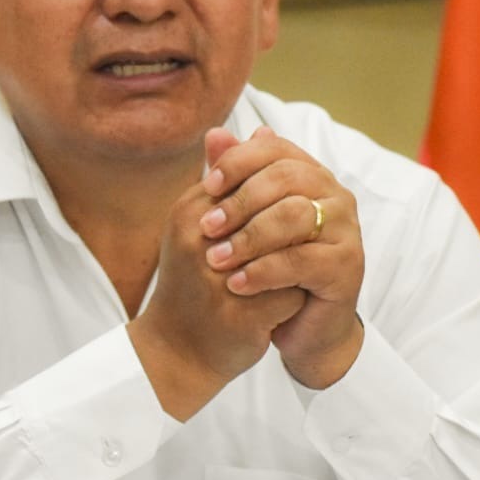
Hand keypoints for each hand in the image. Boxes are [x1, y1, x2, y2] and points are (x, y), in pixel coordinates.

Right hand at [128, 168, 307, 420]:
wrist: (176, 349)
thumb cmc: (192, 282)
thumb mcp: (201, 223)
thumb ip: (228, 179)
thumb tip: (261, 130)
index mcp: (190, 214)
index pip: (254, 183)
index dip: (280, 199)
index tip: (291, 213)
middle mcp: (201, 244)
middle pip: (278, 214)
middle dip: (296, 228)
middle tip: (303, 241)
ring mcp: (220, 281)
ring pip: (290, 253)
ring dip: (300, 261)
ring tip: (297, 270)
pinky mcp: (243, 317)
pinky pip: (292, 294)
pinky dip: (298, 297)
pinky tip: (292, 303)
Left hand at [198, 125, 364, 389]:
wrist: (301, 326)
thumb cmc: (270, 269)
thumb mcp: (245, 223)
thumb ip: (232, 181)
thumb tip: (213, 134)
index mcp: (310, 175)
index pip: (275, 149)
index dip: (239, 160)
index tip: (206, 184)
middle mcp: (335, 195)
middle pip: (286, 178)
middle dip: (240, 201)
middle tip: (205, 227)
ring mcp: (346, 229)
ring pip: (295, 216)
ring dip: (249, 237)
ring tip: (215, 259)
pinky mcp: (348, 266)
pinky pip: (302, 260)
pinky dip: (265, 271)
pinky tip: (237, 284)